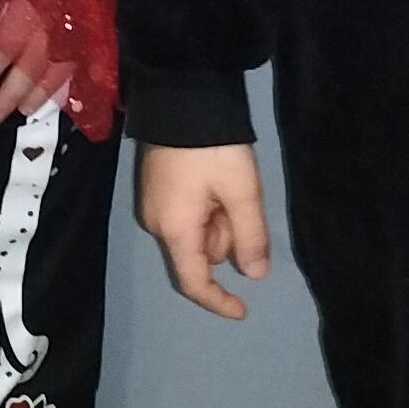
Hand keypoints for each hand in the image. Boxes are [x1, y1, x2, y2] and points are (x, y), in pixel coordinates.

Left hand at [0, 0, 73, 127]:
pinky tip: (63, 96)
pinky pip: (85, 60)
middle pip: (34, 66)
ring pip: (61, 68)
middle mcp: (54, 17)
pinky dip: (72, 80)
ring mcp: (78, 22)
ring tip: (26, 109)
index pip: (6, 45)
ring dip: (42, 93)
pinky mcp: (94, 23)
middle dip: (13, 93)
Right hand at [136, 141, 270, 319]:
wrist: (180, 96)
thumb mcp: (242, 192)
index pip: (193, 282)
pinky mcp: (156, 188)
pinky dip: (207, 207)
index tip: (244, 311)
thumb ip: (251, 236)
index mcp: (175, 230)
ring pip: (196, 232)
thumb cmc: (212, 148)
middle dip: (226, 237)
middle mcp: (157, 224)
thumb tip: (255, 276)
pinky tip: (216, 178)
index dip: (218, 301)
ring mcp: (154, 205)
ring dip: (218, 219)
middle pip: (199, 253)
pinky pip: (187, 214)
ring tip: (229, 182)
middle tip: (241, 200)